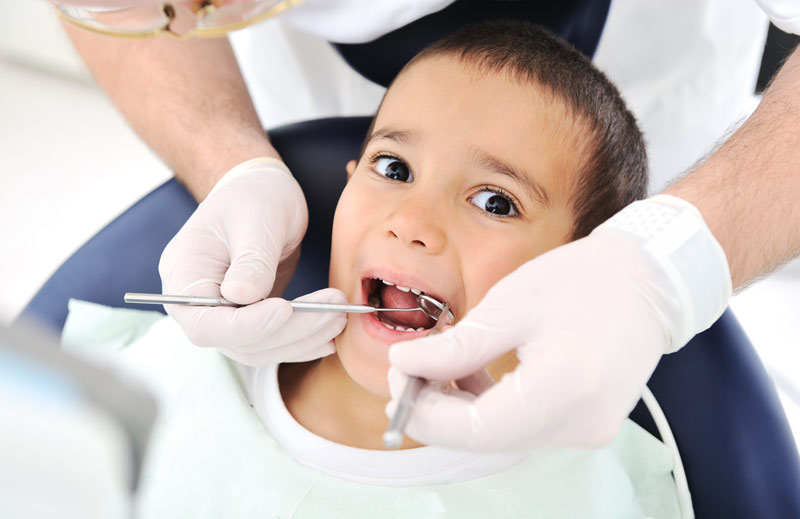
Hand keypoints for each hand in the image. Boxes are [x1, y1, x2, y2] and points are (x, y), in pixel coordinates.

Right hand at [159, 158, 346, 364]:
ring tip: (340, 316)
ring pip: (261, 348)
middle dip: (289, 332)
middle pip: (238, 341)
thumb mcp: (256, 217)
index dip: (246, 326)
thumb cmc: (253, 196)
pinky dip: (304, 339)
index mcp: (184, 275)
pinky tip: (331, 333)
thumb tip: (242, 297)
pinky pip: (274, 341)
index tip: (285, 309)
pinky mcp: (251, 319)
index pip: (205, 323)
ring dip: (303, 339)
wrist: (262, 193)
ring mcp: (224, 316)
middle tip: (333, 313)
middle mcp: (198, 304)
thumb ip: (251, 258)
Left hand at [387, 195, 730, 450]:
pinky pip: (518, 428)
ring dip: (458, 407)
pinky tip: (471, 372)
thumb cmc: (582, 281)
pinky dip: (485, 406)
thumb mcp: (510, 303)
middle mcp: (581, 423)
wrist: (645, 284)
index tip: (396, 375)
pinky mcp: (581, 425)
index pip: (479, 429)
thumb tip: (404, 367)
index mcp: (567, 387)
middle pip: (486, 439)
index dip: (427, 412)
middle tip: (407, 368)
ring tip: (440, 361)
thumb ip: (457, 346)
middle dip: (436, 409)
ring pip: (498, 436)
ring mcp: (585, 430)